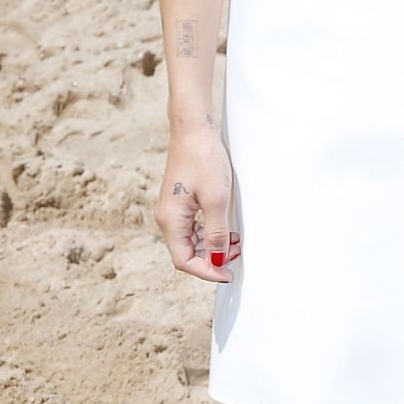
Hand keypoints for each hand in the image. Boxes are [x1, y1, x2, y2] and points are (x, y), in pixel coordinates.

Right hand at [155, 122, 240, 281]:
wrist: (193, 129)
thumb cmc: (204, 159)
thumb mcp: (217, 200)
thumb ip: (216, 233)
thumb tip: (218, 260)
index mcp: (170, 220)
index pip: (184, 260)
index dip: (207, 272)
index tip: (228, 275)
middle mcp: (166, 218)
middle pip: (186, 253)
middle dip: (211, 260)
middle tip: (236, 255)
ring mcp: (171, 209)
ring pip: (190, 241)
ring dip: (211, 246)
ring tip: (235, 242)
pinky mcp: (179, 201)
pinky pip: (191, 227)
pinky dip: (208, 233)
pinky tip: (225, 229)